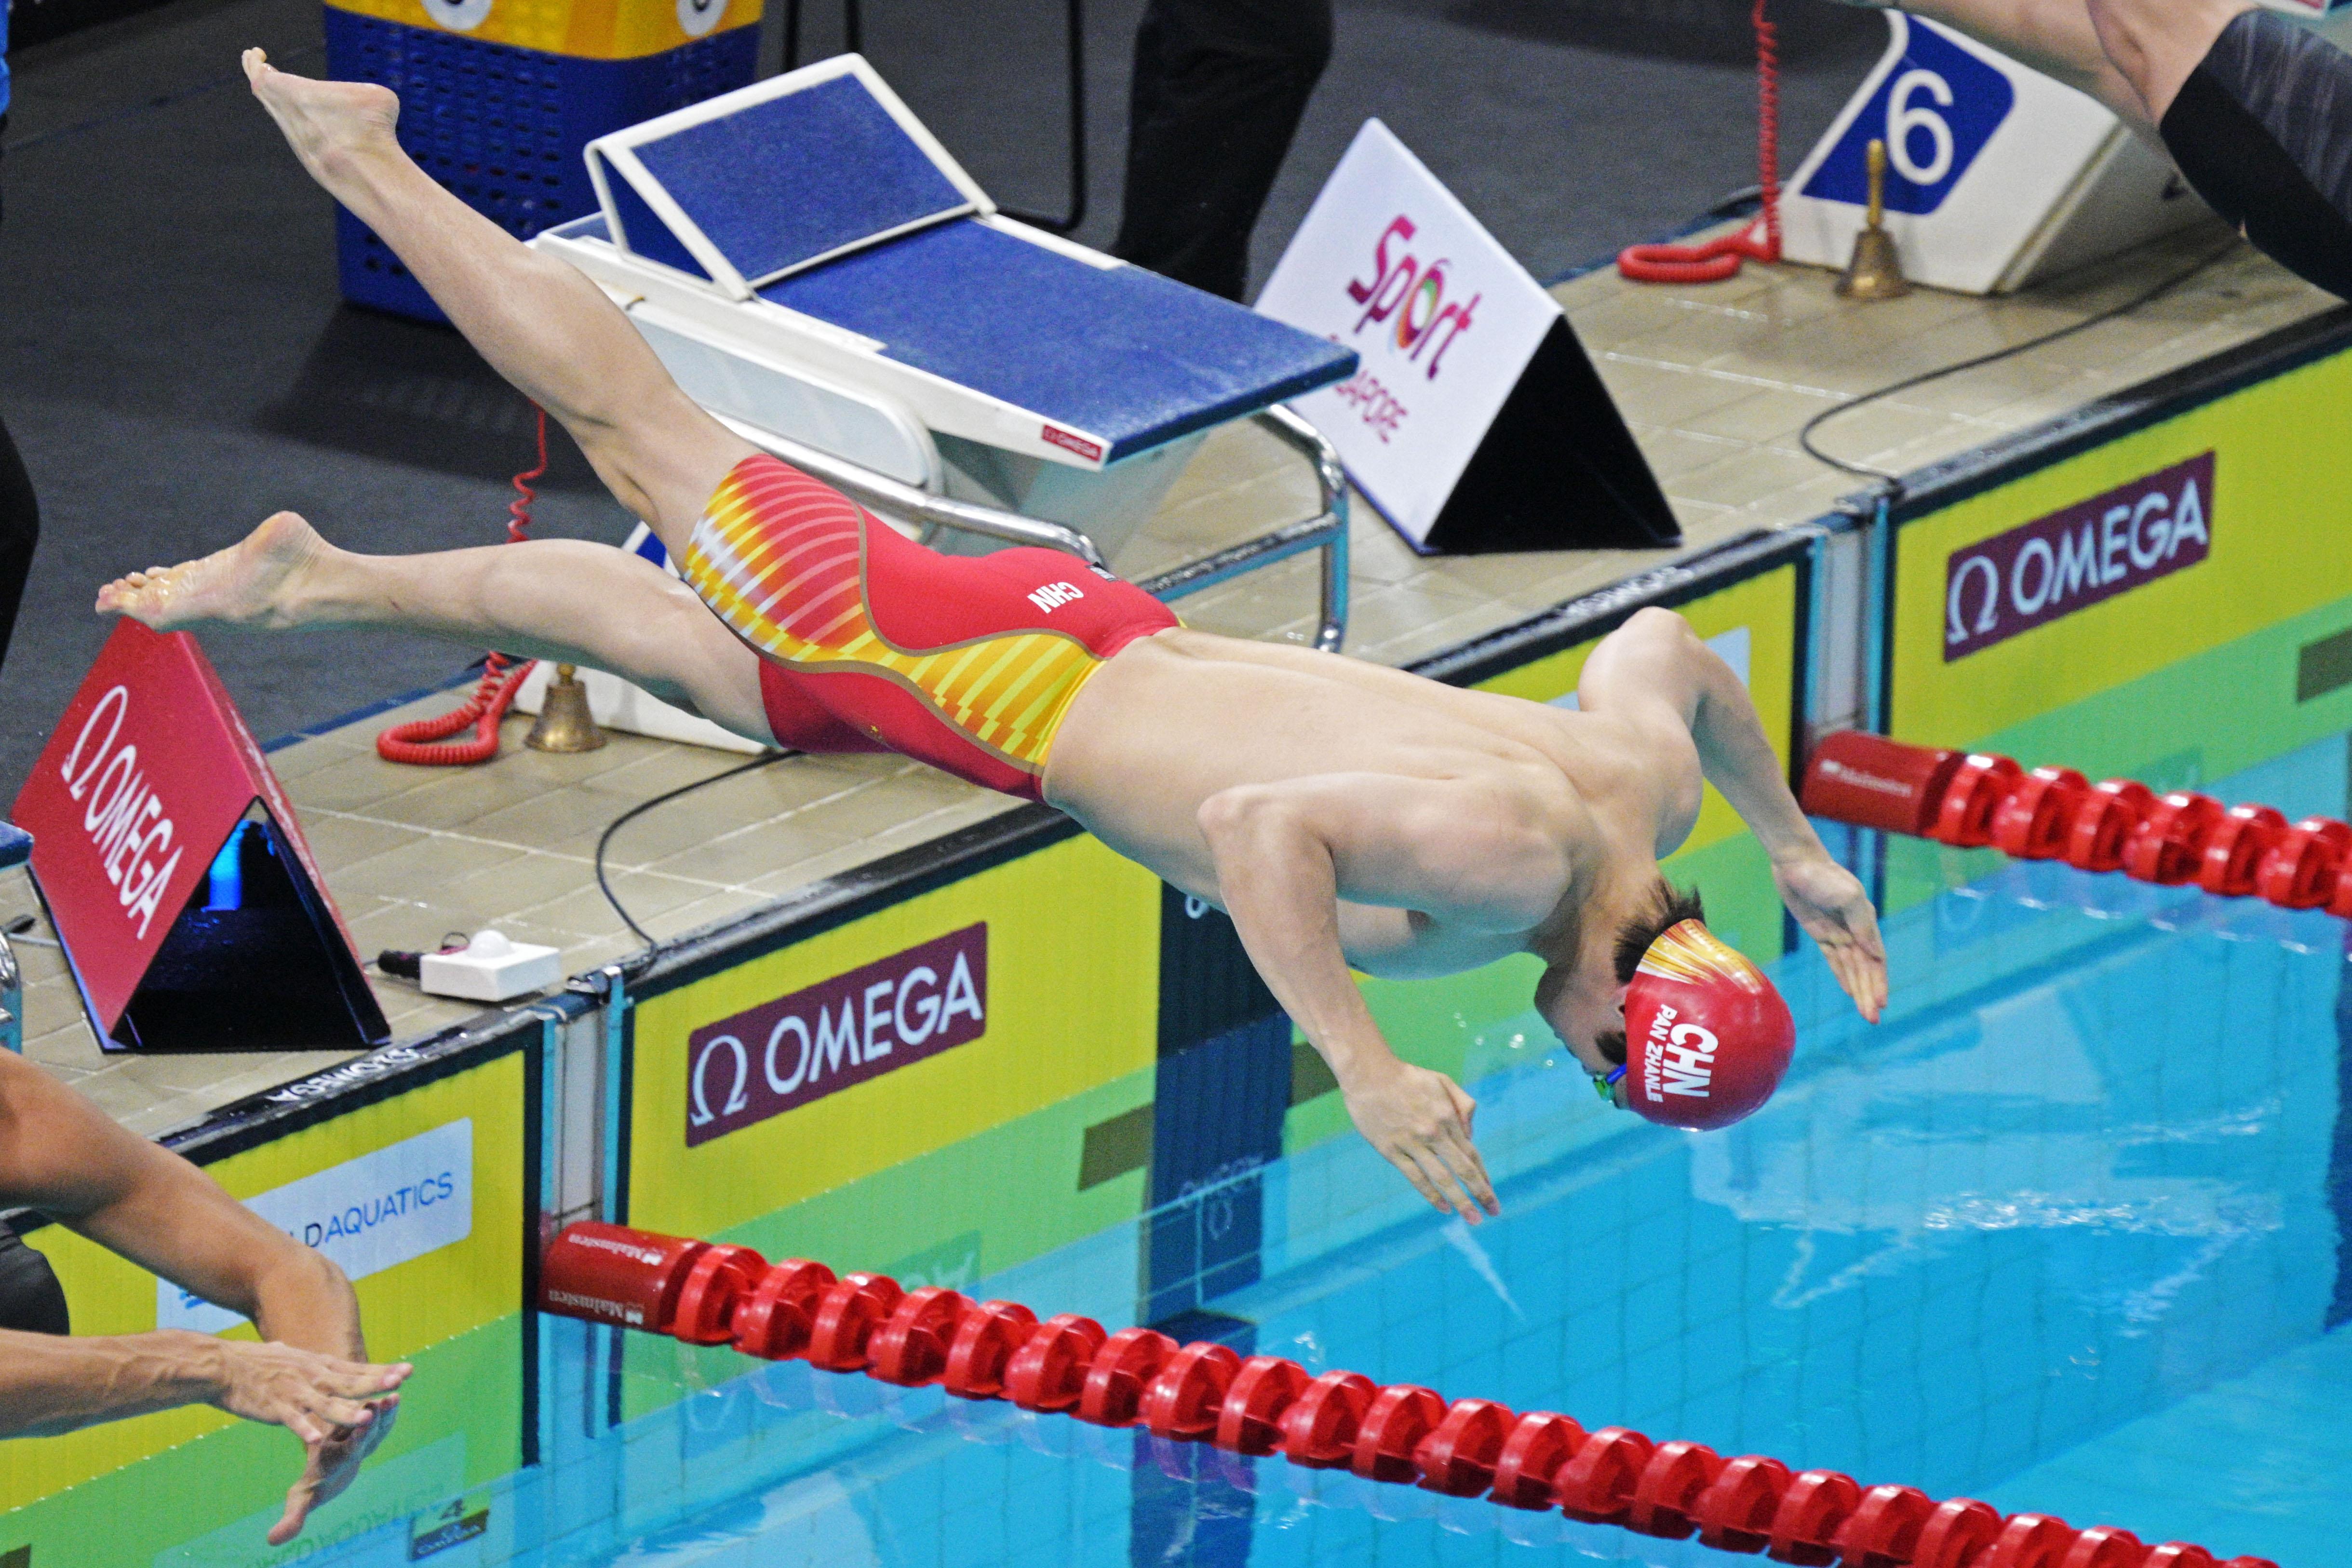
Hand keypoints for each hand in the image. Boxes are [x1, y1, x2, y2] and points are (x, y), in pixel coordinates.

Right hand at [200, 1337, 410, 1545]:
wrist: (222, 1365)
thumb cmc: (256, 1362)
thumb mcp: (293, 1357)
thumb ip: (312, 1363)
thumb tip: (324, 1361)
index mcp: (317, 1366)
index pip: (356, 1369)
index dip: (382, 1371)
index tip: (408, 1371)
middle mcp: (311, 1376)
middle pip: (349, 1382)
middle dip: (375, 1383)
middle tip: (400, 1382)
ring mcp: (293, 1392)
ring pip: (325, 1403)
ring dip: (346, 1412)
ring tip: (366, 1417)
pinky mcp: (274, 1407)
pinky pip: (291, 1420)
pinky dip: (302, 1428)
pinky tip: (313, 1439)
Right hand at [1340, 1058, 1498, 1222]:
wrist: (1368, 1073)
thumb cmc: (1408, 1077)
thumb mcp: (1443, 1081)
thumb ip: (1464, 1104)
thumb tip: (1471, 1133)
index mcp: (1448, 1116)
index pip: (1471, 1153)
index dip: (1483, 1176)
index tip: (1492, 1194)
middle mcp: (1433, 1132)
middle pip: (1462, 1169)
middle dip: (1480, 1193)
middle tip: (1493, 1212)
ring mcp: (1411, 1142)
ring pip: (1441, 1178)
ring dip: (1459, 1201)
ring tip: (1472, 1219)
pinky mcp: (1390, 1149)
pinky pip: (1415, 1177)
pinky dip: (1430, 1195)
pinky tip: (1442, 1207)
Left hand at [1772, 853, 1886, 1021]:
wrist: (1797, 863)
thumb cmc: (1824, 876)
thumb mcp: (1848, 896)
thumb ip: (1862, 925)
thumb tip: (1877, 954)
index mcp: (1866, 923)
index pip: (1876, 960)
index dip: (1879, 982)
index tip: (1882, 1003)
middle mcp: (1855, 931)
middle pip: (1864, 970)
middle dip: (1870, 994)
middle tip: (1873, 1020)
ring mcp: (1837, 933)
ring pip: (1850, 969)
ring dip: (1858, 990)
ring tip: (1865, 1013)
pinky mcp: (1820, 933)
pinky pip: (1833, 960)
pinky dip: (1841, 976)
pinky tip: (1849, 992)